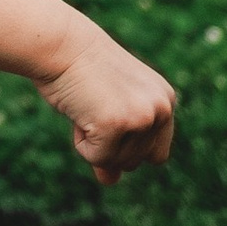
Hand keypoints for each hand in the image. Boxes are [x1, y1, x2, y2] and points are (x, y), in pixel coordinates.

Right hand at [32, 19, 175, 184]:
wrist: (61, 44)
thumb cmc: (79, 72)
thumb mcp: (105, 108)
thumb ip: (116, 144)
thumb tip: (111, 181)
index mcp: (165, 100)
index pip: (156, 154)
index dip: (128, 150)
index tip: (108, 122)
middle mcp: (160, 108)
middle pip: (136, 163)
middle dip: (108, 146)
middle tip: (93, 108)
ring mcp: (141, 117)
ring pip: (116, 163)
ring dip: (93, 143)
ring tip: (86, 105)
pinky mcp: (117, 124)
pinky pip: (97, 158)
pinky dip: (81, 144)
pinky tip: (79, 112)